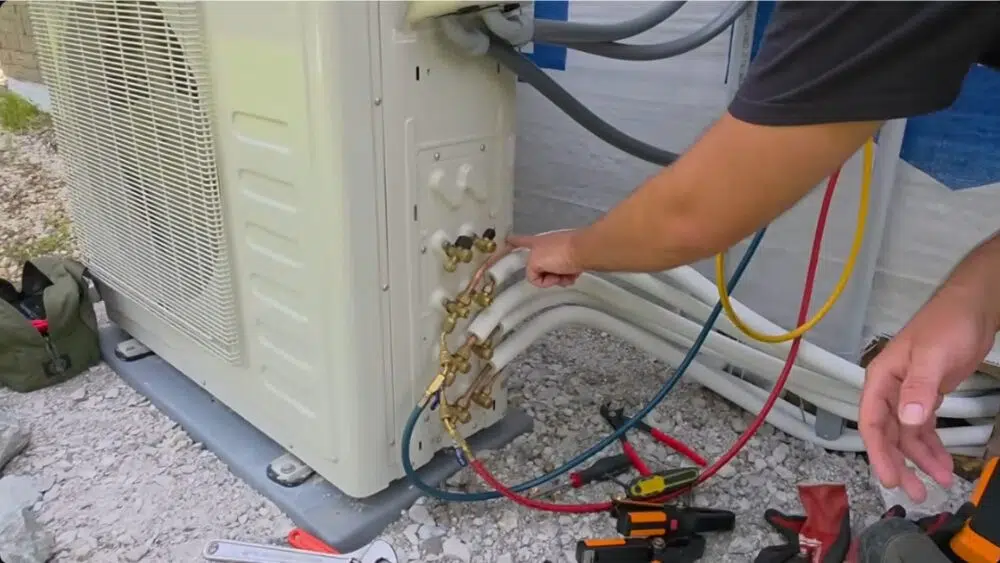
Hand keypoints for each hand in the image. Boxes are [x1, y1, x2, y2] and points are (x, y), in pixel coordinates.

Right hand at [506, 230, 583, 287]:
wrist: (586, 251)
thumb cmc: (559, 254)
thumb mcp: (535, 263)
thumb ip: (531, 271)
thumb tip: (540, 277)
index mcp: (535, 244)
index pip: (520, 242)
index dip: (513, 242)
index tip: (507, 239)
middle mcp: (547, 246)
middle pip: (539, 266)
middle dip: (545, 277)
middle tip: (553, 278)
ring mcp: (561, 251)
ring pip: (554, 272)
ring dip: (558, 279)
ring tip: (566, 278)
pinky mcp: (575, 257)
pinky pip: (567, 272)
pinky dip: (569, 276)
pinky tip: (574, 276)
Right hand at [859, 285, 996, 501]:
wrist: (974, 308)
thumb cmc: (946, 326)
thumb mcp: (932, 356)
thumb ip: (918, 389)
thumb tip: (907, 422)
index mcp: (881, 379)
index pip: (872, 422)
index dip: (879, 453)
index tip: (890, 479)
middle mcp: (890, 390)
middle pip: (888, 434)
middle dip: (900, 464)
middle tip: (916, 492)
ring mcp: (908, 394)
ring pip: (907, 435)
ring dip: (920, 459)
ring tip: (940, 482)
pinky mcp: (927, 396)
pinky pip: (923, 428)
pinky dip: (932, 446)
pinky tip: (944, 462)